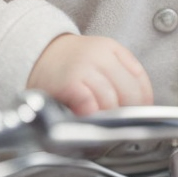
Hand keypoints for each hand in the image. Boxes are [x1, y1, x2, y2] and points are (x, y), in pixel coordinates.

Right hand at [27, 34, 153, 115]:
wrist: (34, 55)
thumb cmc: (68, 65)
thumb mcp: (98, 61)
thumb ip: (119, 78)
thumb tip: (138, 109)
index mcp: (112, 50)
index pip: (141, 81)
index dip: (143, 104)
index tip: (137, 117)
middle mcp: (101, 56)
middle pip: (131, 93)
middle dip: (127, 115)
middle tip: (118, 126)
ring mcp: (85, 68)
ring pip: (112, 102)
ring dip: (107, 120)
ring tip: (98, 126)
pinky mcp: (69, 82)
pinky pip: (90, 105)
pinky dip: (91, 116)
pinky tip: (85, 118)